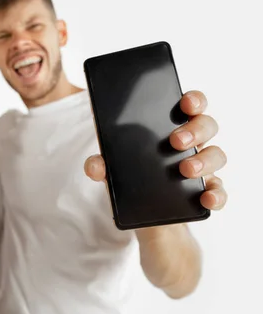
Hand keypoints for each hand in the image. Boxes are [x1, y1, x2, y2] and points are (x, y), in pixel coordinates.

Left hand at [84, 90, 227, 210]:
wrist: (142, 214)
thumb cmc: (131, 180)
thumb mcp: (112, 170)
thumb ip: (101, 165)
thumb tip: (95, 164)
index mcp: (171, 127)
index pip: (190, 105)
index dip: (193, 100)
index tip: (185, 103)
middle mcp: (192, 144)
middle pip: (207, 125)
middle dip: (195, 130)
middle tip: (175, 140)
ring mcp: (202, 168)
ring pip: (216, 155)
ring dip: (204, 160)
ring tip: (185, 169)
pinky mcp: (204, 193)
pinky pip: (219, 192)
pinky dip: (216, 195)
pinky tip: (206, 199)